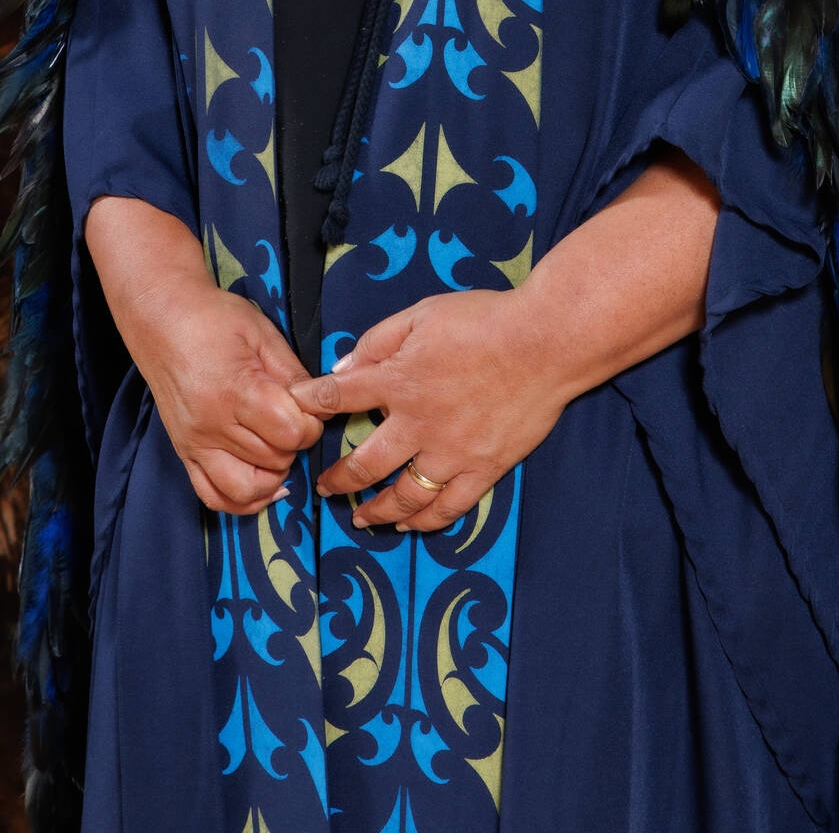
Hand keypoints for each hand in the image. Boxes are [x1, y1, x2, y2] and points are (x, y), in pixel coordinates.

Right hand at [121, 267, 324, 516]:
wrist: (160, 320)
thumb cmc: (214, 319)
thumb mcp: (262, 333)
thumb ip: (292, 373)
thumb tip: (322, 404)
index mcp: (236, 391)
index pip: (290, 432)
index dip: (312, 423)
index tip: (311, 407)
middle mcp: (212, 425)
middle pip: (274, 459)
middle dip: (296, 445)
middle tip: (297, 421)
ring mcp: (194, 444)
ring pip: (246, 489)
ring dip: (274, 476)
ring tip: (281, 450)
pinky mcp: (184, 453)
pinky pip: (213, 497)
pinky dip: (242, 501)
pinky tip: (264, 483)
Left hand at [288, 288, 565, 531]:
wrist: (545, 341)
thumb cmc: (484, 319)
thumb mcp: (423, 314)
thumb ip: (379, 340)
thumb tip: (344, 365)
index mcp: (398, 381)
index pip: (337, 398)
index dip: (309, 404)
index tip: (293, 411)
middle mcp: (417, 424)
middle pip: (364, 464)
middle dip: (338, 478)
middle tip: (325, 486)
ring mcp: (451, 453)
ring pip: (403, 496)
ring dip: (375, 510)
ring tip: (361, 517)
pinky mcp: (483, 469)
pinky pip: (448, 507)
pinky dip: (425, 520)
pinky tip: (411, 523)